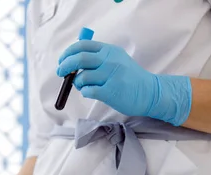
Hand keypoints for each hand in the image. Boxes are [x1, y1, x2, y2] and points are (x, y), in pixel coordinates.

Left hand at [57, 40, 191, 125]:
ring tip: (83, 86)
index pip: (82, 46)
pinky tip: (91, 92)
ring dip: (77, 83)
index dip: (68, 53)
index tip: (62, 60)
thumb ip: (98, 58)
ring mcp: (111, 75)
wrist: (149, 92)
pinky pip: (88, 91)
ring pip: (82, 77)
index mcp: (109, 50)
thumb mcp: (116, 60)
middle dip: (65, 66)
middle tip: (61, 73)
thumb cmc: (129, 78)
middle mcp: (110, 60)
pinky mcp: (111, 91)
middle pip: (79, 59)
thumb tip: (72, 61)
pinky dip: (85, 92)